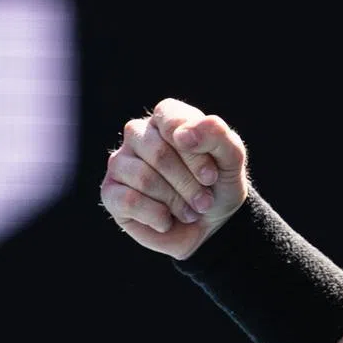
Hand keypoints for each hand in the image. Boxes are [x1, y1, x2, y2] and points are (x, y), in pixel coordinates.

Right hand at [100, 97, 249, 259]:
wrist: (209, 224)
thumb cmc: (217, 184)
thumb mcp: (231, 158)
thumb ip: (217, 135)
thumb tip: (182, 134)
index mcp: (166, 117)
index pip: (172, 121)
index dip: (195, 154)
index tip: (212, 176)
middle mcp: (138, 134)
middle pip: (159, 154)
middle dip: (189, 183)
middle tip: (205, 200)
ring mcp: (120, 162)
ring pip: (144, 178)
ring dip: (176, 202)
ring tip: (190, 211)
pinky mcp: (110, 192)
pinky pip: (129, 201)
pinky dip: (157, 216)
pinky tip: (167, 219)